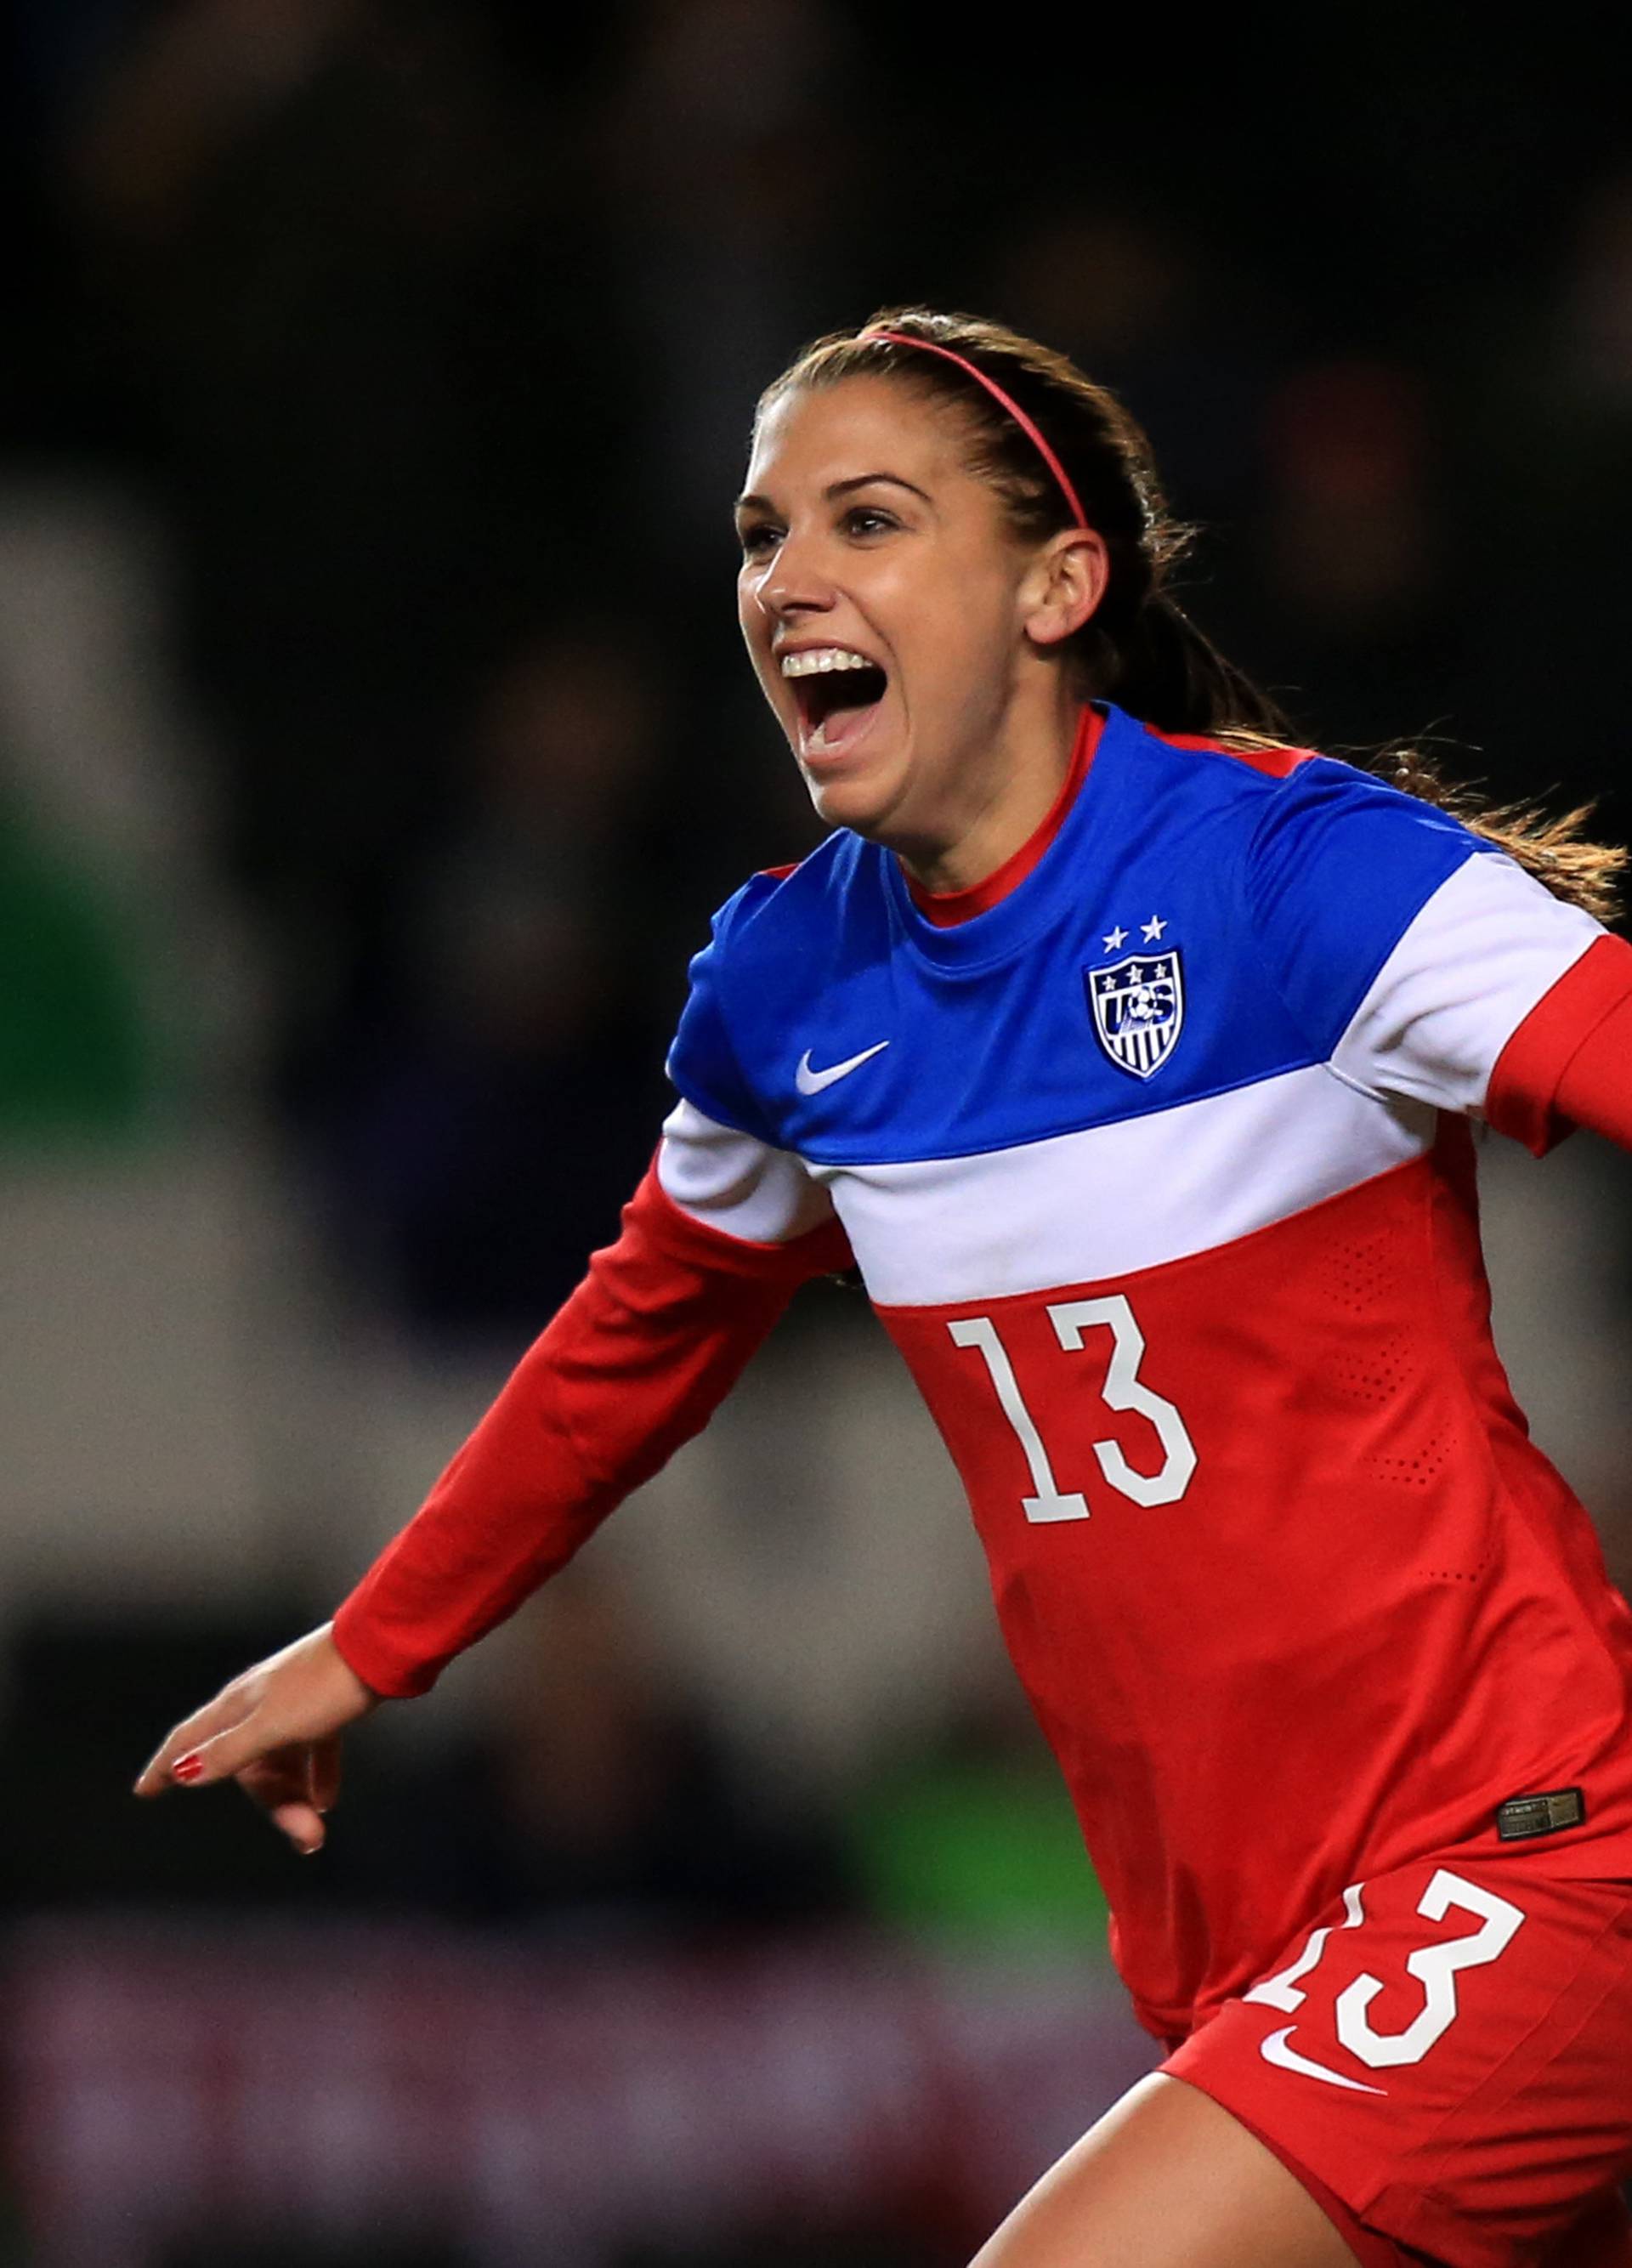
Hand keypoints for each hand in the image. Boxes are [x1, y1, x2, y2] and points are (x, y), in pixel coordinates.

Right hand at [133, 1622, 378, 1853]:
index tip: (143, 1791)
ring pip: (281, 1762)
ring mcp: (291, 1703)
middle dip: (273, 1805)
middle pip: (247, 1766)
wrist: (378, 1650)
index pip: (188, 1740)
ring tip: (319, 1829)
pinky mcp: (323, 1705)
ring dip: (297, 1796)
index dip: (164, 1766)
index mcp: (237, 1706)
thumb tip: (183, 1771)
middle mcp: (257, 1704)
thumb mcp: (272, 1725)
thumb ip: (229, 1751)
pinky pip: (310, 1749)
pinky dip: (316, 1775)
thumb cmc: (322, 1686)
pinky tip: (327, 1800)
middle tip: (306, 1838)